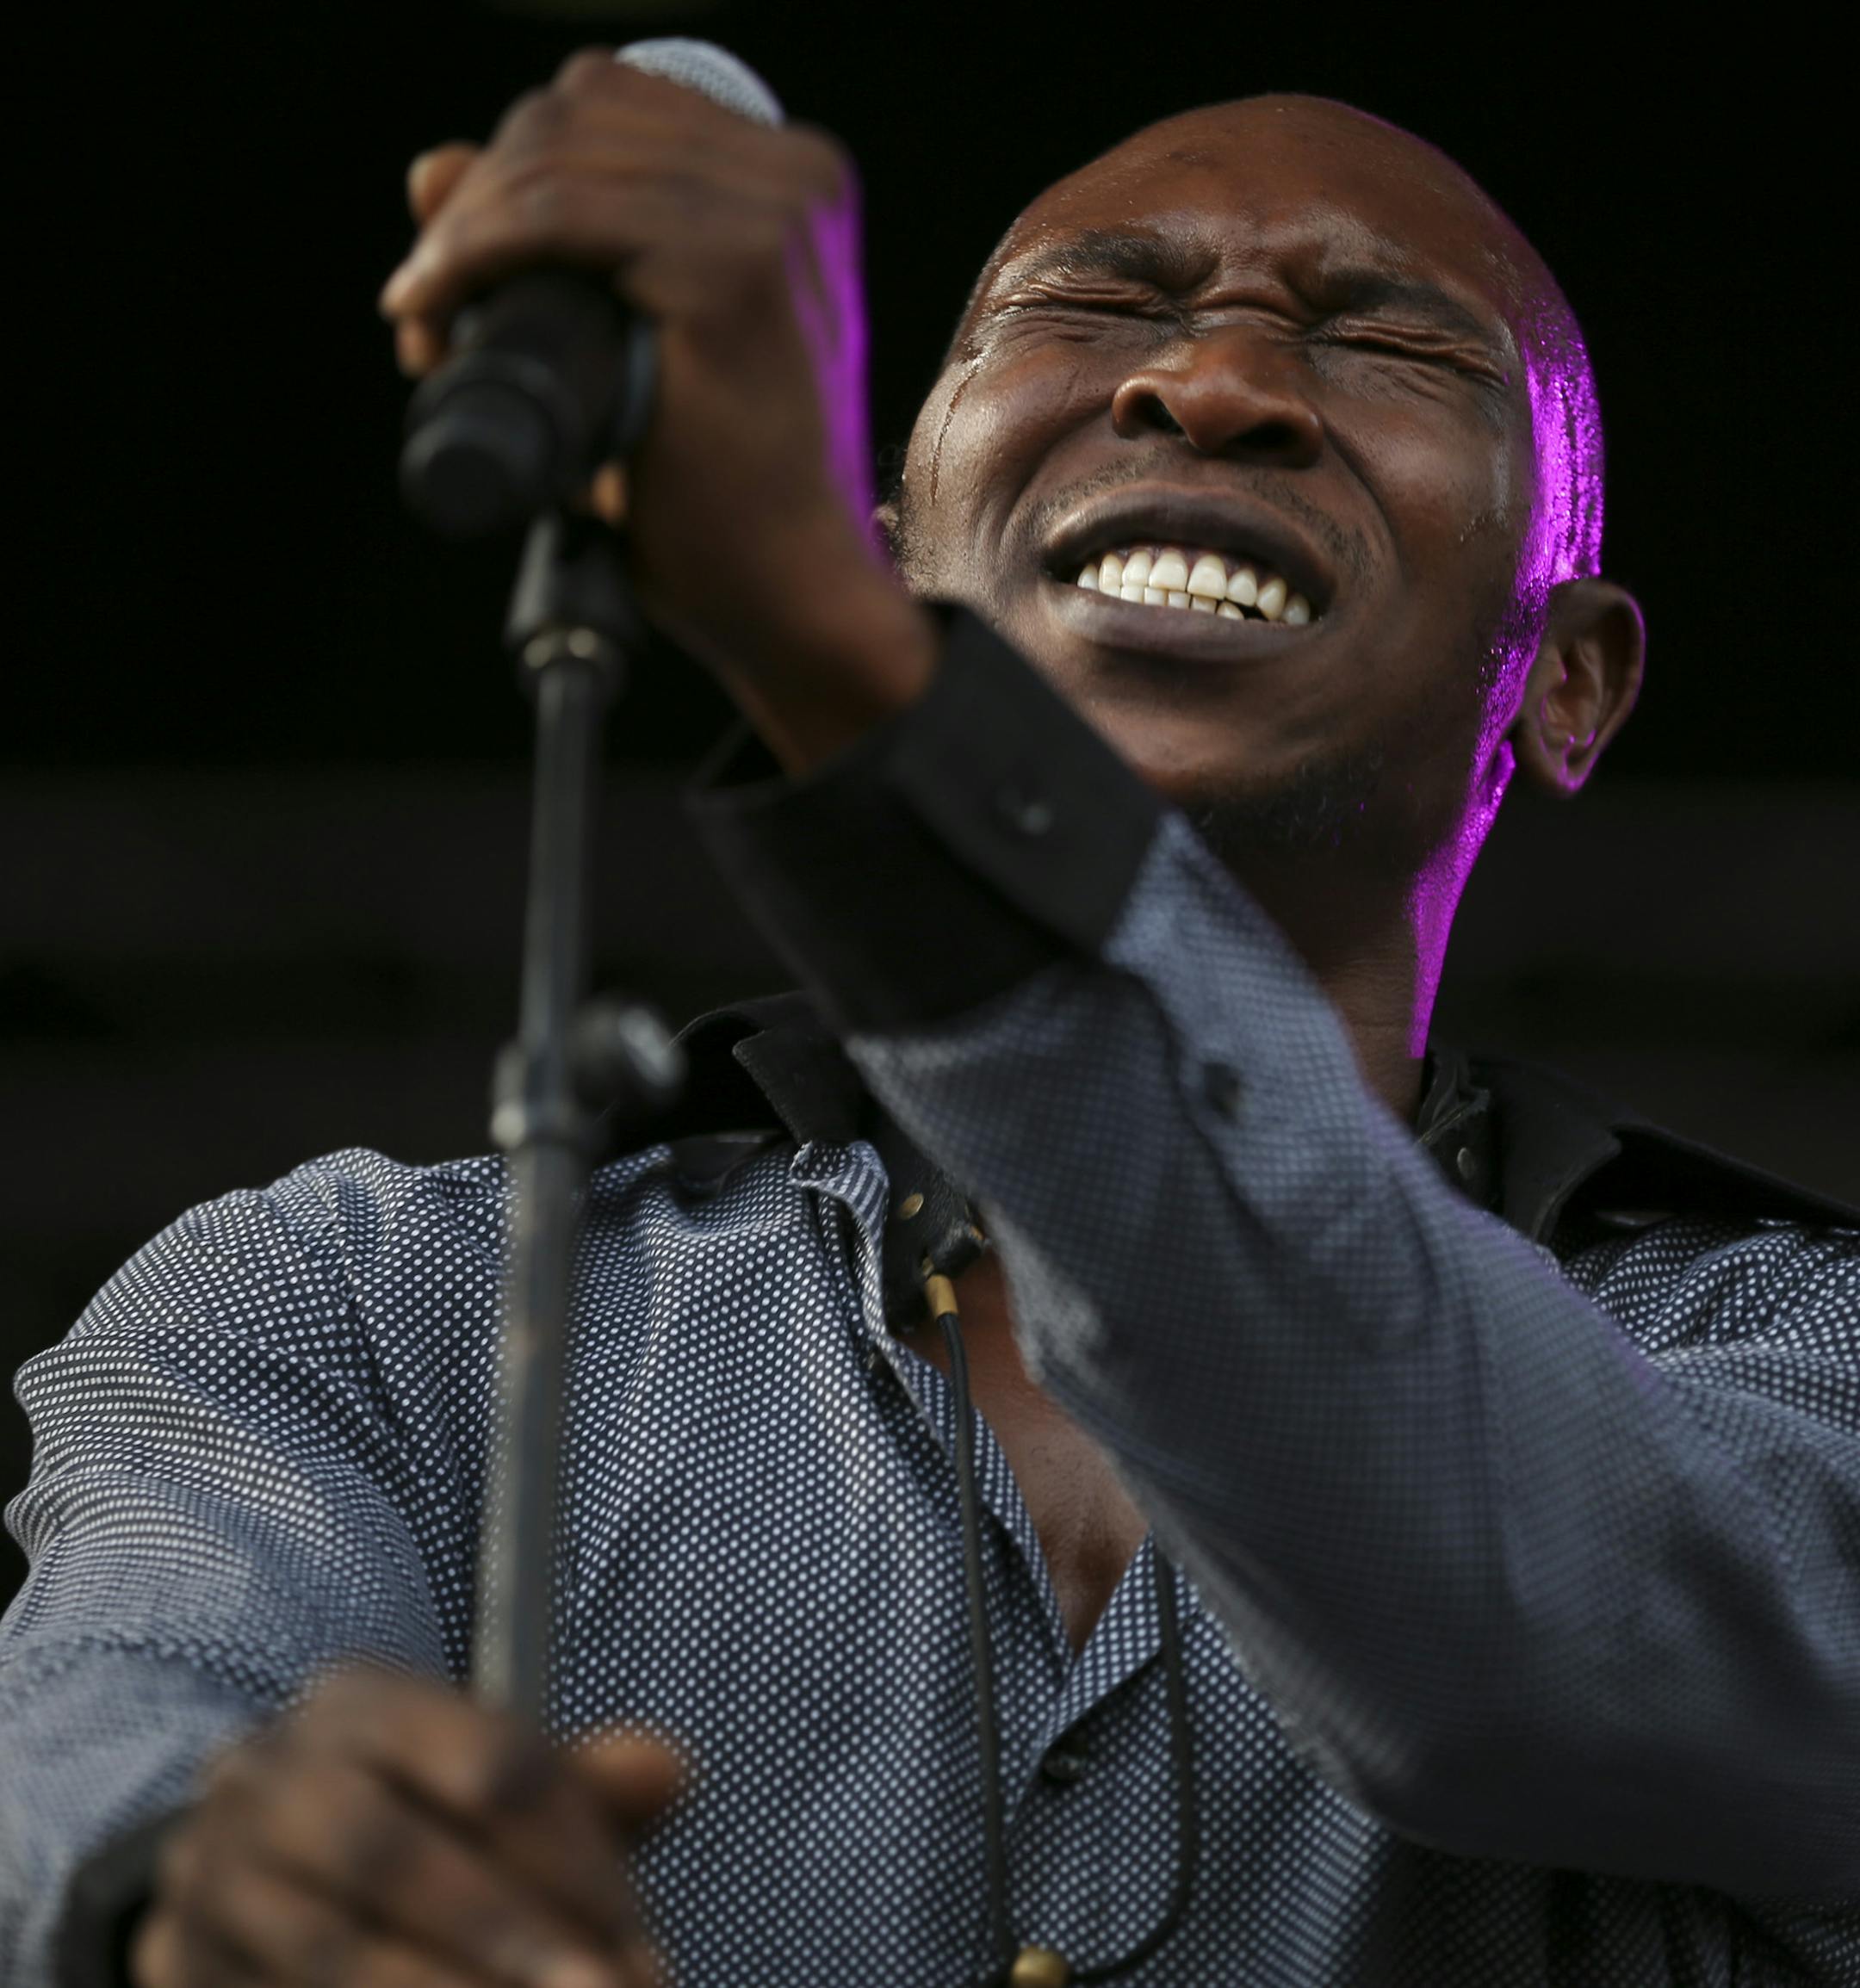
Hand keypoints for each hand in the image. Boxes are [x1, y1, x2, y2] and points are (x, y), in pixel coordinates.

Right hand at [131, 1660, 687, 1987]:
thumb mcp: (497, 1782)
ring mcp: (212, 1870)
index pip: (494, 1766)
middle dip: (510, 1940)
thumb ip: (584, 1786)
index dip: (579, 1865)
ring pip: (333, 1950)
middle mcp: (272, 1770)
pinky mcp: (180, 1964)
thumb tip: (670, 1770)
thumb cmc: (419, 1815)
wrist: (251, 1864)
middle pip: (401, 1857)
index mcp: (363, 1700)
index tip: (649, 1956)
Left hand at [380, 52, 932, 743]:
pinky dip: (474, 252)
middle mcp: (795, 178)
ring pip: (556, 158)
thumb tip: (433, 167)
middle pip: (576, 112)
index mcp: (790, 183)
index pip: (608, 104)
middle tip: (427, 300)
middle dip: (476, 199)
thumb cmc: (722, 493)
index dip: (510, 165)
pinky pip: (560, 216)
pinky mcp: (732, 271)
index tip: (454, 263)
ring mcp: (772, 217)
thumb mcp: (634, 344)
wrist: (786, 591)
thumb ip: (554, 247)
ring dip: (460, 233)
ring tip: (426, 319)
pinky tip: (436, 305)